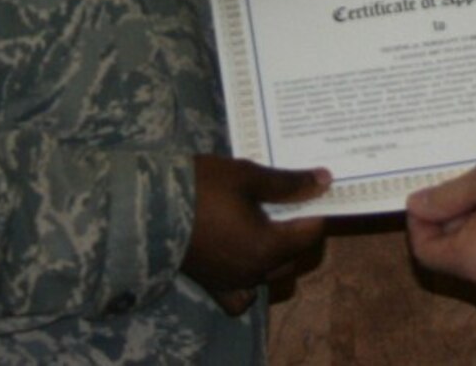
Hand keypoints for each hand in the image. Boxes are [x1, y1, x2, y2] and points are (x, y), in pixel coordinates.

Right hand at [184, 155, 330, 312]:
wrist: (151, 205)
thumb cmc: (203, 187)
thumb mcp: (249, 177)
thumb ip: (288, 183)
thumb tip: (325, 180)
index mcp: (268, 246)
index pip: (311, 233)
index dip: (316, 210)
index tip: (313, 191)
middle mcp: (255, 272)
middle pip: (295, 256)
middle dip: (300, 231)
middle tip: (292, 202)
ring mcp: (234, 282)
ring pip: (272, 276)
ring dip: (279, 254)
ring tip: (270, 225)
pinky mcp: (213, 285)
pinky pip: (241, 297)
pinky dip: (250, 284)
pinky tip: (247, 258)